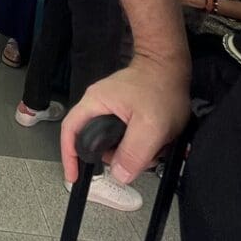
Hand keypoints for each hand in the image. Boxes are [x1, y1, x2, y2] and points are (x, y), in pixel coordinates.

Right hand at [60, 57, 189, 185]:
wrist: (171, 65)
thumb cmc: (160, 87)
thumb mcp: (150, 126)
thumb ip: (133, 152)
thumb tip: (119, 175)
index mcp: (95, 103)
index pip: (70, 131)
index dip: (69, 156)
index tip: (74, 176)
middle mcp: (98, 104)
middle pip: (94, 140)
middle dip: (115, 156)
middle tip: (135, 162)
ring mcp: (111, 106)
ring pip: (112, 140)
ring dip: (131, 151)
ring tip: (153, 148)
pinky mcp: (125, 110)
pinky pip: (124, 134)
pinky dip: (139, 143)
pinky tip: (156, 142)